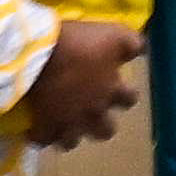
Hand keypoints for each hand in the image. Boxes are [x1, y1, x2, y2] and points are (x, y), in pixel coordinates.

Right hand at [27, 14, 146, 146]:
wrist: (39, 52)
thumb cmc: (78, 42)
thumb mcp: (113, 34)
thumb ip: (131, 44)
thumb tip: (141, 50)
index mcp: (111, 90)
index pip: (129, 99)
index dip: (126, 96)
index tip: (119, 91)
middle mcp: (93, 112)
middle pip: (105, 131)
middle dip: (101, 126)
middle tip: (91, 115)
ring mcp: (68, 121)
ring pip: (71, 141)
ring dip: (69, 136)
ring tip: (62, 127)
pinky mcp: (43, 124)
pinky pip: (41, 139)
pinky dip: (39, 137)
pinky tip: (35, 131)